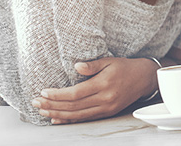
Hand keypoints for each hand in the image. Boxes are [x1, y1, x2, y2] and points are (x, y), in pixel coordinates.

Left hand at [30, 57, 156, 123]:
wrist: (144, 79)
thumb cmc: (124, 67)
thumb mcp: (109, 60)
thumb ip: (92, 65)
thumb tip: (76, 66)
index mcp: (103, 85)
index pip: (75, 93)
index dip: (58, 95)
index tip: (43, 93)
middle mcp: (104, 99)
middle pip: (73, 106)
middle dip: (52, 106)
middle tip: (35, 104)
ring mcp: (106, 108)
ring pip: (77, 115)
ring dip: (58, 114)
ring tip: (42, 112)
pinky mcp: (107, 113)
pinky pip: (85, 119)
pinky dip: (70, 120)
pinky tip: (57, 119)